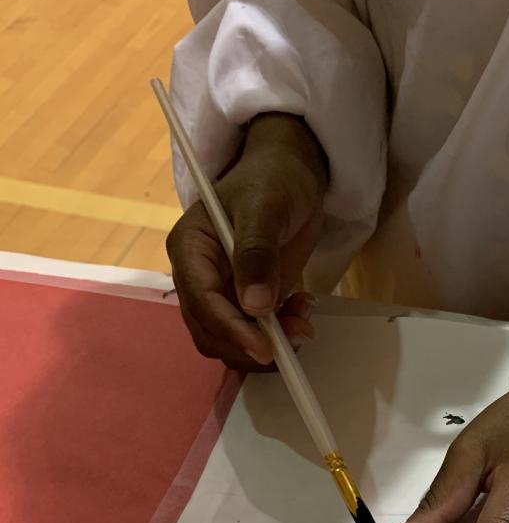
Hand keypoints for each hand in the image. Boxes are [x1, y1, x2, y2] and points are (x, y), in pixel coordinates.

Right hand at [166, 112, 327, 368]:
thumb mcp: (266, 207)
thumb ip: (257, 254)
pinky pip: (255, 332)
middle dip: (250, 343)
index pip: (201, 301)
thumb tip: (254, 306)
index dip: (232, 330)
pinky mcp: (245, 300)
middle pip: (211, 331)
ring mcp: (221, 291)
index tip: (265, 348)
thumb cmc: (272, 180)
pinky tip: (302, 311)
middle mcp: (198, 276)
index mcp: (190, 249)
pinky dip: (279, 333)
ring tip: (303, 320)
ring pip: (232, 339)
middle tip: (296, 335)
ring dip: (267, 343)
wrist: (290, 174)